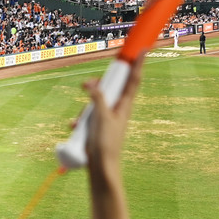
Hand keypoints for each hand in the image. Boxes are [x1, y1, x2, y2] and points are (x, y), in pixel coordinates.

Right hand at [82, 58, 141, 174]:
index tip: (143, 50)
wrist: (102, 169)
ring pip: (95, 103)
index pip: (133, 80)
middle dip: (98, 86)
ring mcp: (107, 119)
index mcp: (125, 106)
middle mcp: (118, 110)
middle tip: (89, 84)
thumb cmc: (106, 144)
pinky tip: (75, 128)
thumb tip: (90, 83)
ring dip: (85, 109)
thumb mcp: (101, 116)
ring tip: (81, 121)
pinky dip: (80, 121)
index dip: (138, 65)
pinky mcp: (97, 128)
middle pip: (111, 88)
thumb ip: (98, 97)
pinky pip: (86, 118)